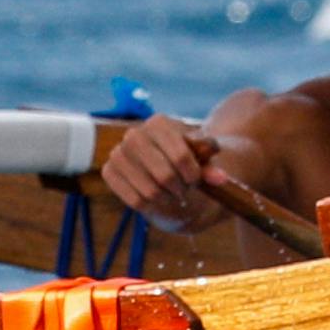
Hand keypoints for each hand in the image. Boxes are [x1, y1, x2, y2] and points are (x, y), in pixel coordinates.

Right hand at [93, 112, 225, 222]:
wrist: (163, 169)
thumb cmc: (185, 162)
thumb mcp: (202, 162)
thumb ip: (211, 169)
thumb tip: (221, 178)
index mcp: (158, 123)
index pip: (181, 155)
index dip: (193, 174)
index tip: (195, 179)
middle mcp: (134, 135)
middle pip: (164, 175)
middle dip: (179, 188)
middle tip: (183, 189)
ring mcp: (118, 153)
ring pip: (150, 191)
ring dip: (166, 199)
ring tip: (172, 193)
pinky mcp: (109, 172)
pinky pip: (134, 200)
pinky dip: (151, 205)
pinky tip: (157, 199)